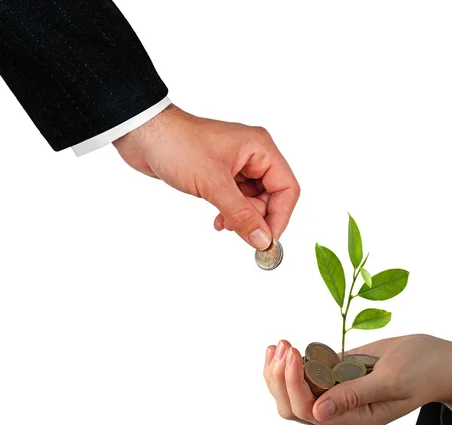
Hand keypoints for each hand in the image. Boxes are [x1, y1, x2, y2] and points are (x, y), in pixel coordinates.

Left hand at [113, 104, 299, 249]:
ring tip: (224, 224)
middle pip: (271, 197)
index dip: (281, 216)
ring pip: (253, 202)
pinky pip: (236, 200)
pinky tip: (218, 221)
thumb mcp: (213, 184)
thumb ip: (241, 214)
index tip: (268, 239)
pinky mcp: (219, 175)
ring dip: (242, 218)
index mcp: (260, 149)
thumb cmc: (178, 145)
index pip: (286, 188)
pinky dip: (230, 213)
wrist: (142, 135)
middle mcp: (252, 156)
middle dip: (258, 219)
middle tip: (244, 236)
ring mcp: (236, 166)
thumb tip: (263, 240)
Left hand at [263, 334, 451, 424]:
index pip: (310, 411)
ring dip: (280, 371)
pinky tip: (285, 346)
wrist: (438, 359)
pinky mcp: (338, 377)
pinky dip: (292, 363)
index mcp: (357, 420)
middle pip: (294, 407)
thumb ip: (355, 396)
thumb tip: (318, 413)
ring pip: (295, 393)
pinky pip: (306, 377)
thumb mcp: (392, 381)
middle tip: (282, 347)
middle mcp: (343, 412)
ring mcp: (339, 394)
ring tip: (279, 344)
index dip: (294, 384)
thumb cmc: (423, 370)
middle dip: (280, 379)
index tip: (294, 353)